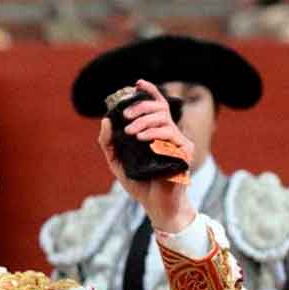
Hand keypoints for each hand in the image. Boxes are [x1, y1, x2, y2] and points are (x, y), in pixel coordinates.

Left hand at [98, 79, 195, 232]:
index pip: (158, 107)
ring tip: (131, 132)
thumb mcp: (117, 162)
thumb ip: (109, 143)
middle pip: (161, 109)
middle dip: (142, 107)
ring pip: (165, 121)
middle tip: (126, 117)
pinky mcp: (184, 155)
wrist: (156, 206)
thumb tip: (105, 121)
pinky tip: (142, 139)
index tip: (137, 83)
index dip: (150, 92)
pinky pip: (171, 137)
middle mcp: (171, 135)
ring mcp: (179, 144)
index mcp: (158, 134)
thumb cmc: (141, 184)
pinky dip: (155, 135)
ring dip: (145, 122)